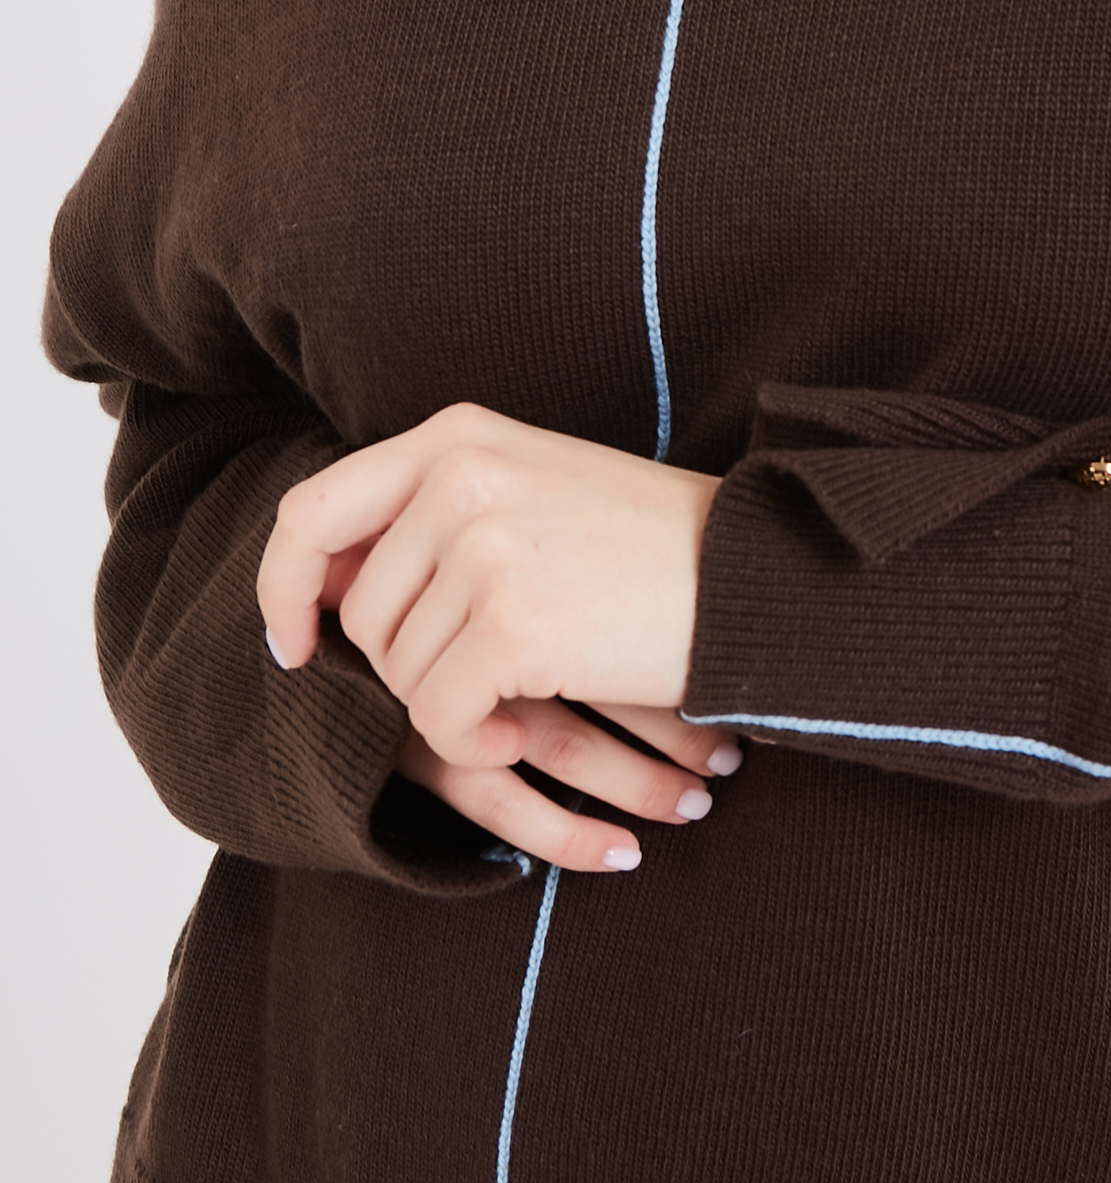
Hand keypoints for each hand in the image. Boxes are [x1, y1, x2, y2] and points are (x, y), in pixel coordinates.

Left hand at [257, 402, 735, 871]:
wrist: (755, 577)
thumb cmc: (649, 547)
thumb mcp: (531, 488)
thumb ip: (430, 513)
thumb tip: (311, 591)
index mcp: (457, 438)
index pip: (311, 513)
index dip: (283, 588)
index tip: (296, 645)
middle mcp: (460, 478)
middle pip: (358, 612)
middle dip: (402, 671)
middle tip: (477, 686)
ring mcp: (485, 548)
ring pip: (398, 672)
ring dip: (451, 710)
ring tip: (522, 701)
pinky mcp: (515, 624)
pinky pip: (441, 718)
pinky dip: (474, 744)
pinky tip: (524, 731)